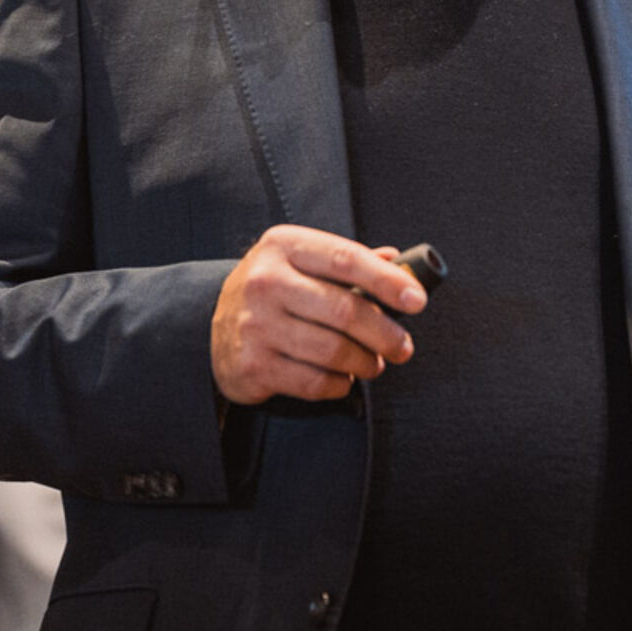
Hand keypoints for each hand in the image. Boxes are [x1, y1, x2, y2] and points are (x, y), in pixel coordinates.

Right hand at [211, 225, 426, 404]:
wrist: (214, 326)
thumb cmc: (275, 290)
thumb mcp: (302, 261)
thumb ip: (348, 260)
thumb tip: (399, 262)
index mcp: (283, 245)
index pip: (347, 259)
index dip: (388, 281)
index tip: (417, 300)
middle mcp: (265, 281)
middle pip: (345, 310)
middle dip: (385, 333)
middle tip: (403, 346)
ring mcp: (255, 325)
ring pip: (333, 351)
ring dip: (366, 363)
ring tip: (375, 363)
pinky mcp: (253, 365)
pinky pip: (314, 382)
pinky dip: (340, 385)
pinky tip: (345, 378)